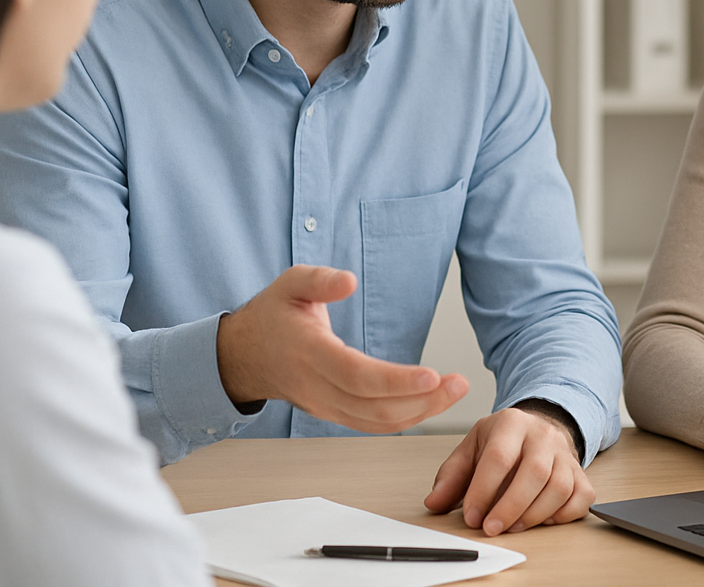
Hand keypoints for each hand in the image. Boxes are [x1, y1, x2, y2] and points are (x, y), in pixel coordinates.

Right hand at [215, 264, 467, 432]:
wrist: (244, 355)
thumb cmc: (273, 315)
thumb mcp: (291, 283)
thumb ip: (320, 280)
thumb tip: (349, 280)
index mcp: (309, 353)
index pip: (356, 375)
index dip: (395, 381)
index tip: (432, 375)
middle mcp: (317, 387)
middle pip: (373, 407)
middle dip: (422, 401)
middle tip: (460, 384)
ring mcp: (324, 406)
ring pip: (375, 422)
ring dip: (420, 412)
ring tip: (454, 391)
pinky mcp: (333, 413)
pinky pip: (371, 424)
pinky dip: (405, 418)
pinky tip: (431, 403)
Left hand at [423, 406, 592, 534]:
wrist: (539, 428)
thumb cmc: (504, 442)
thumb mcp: (472, 448)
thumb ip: (451, 475)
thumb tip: (434, 502)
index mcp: (511, 423)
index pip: (500, 457)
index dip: (484, 490)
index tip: (471, 515)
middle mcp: (543, 435)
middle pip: (535, 473)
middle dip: (511, 507)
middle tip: (491, 528)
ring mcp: (565, 454)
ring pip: (560, 487)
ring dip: (534, 514)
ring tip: (512, 526)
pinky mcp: (580, 473)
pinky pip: (581, 497)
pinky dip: (564, 514)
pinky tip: (542, 519)